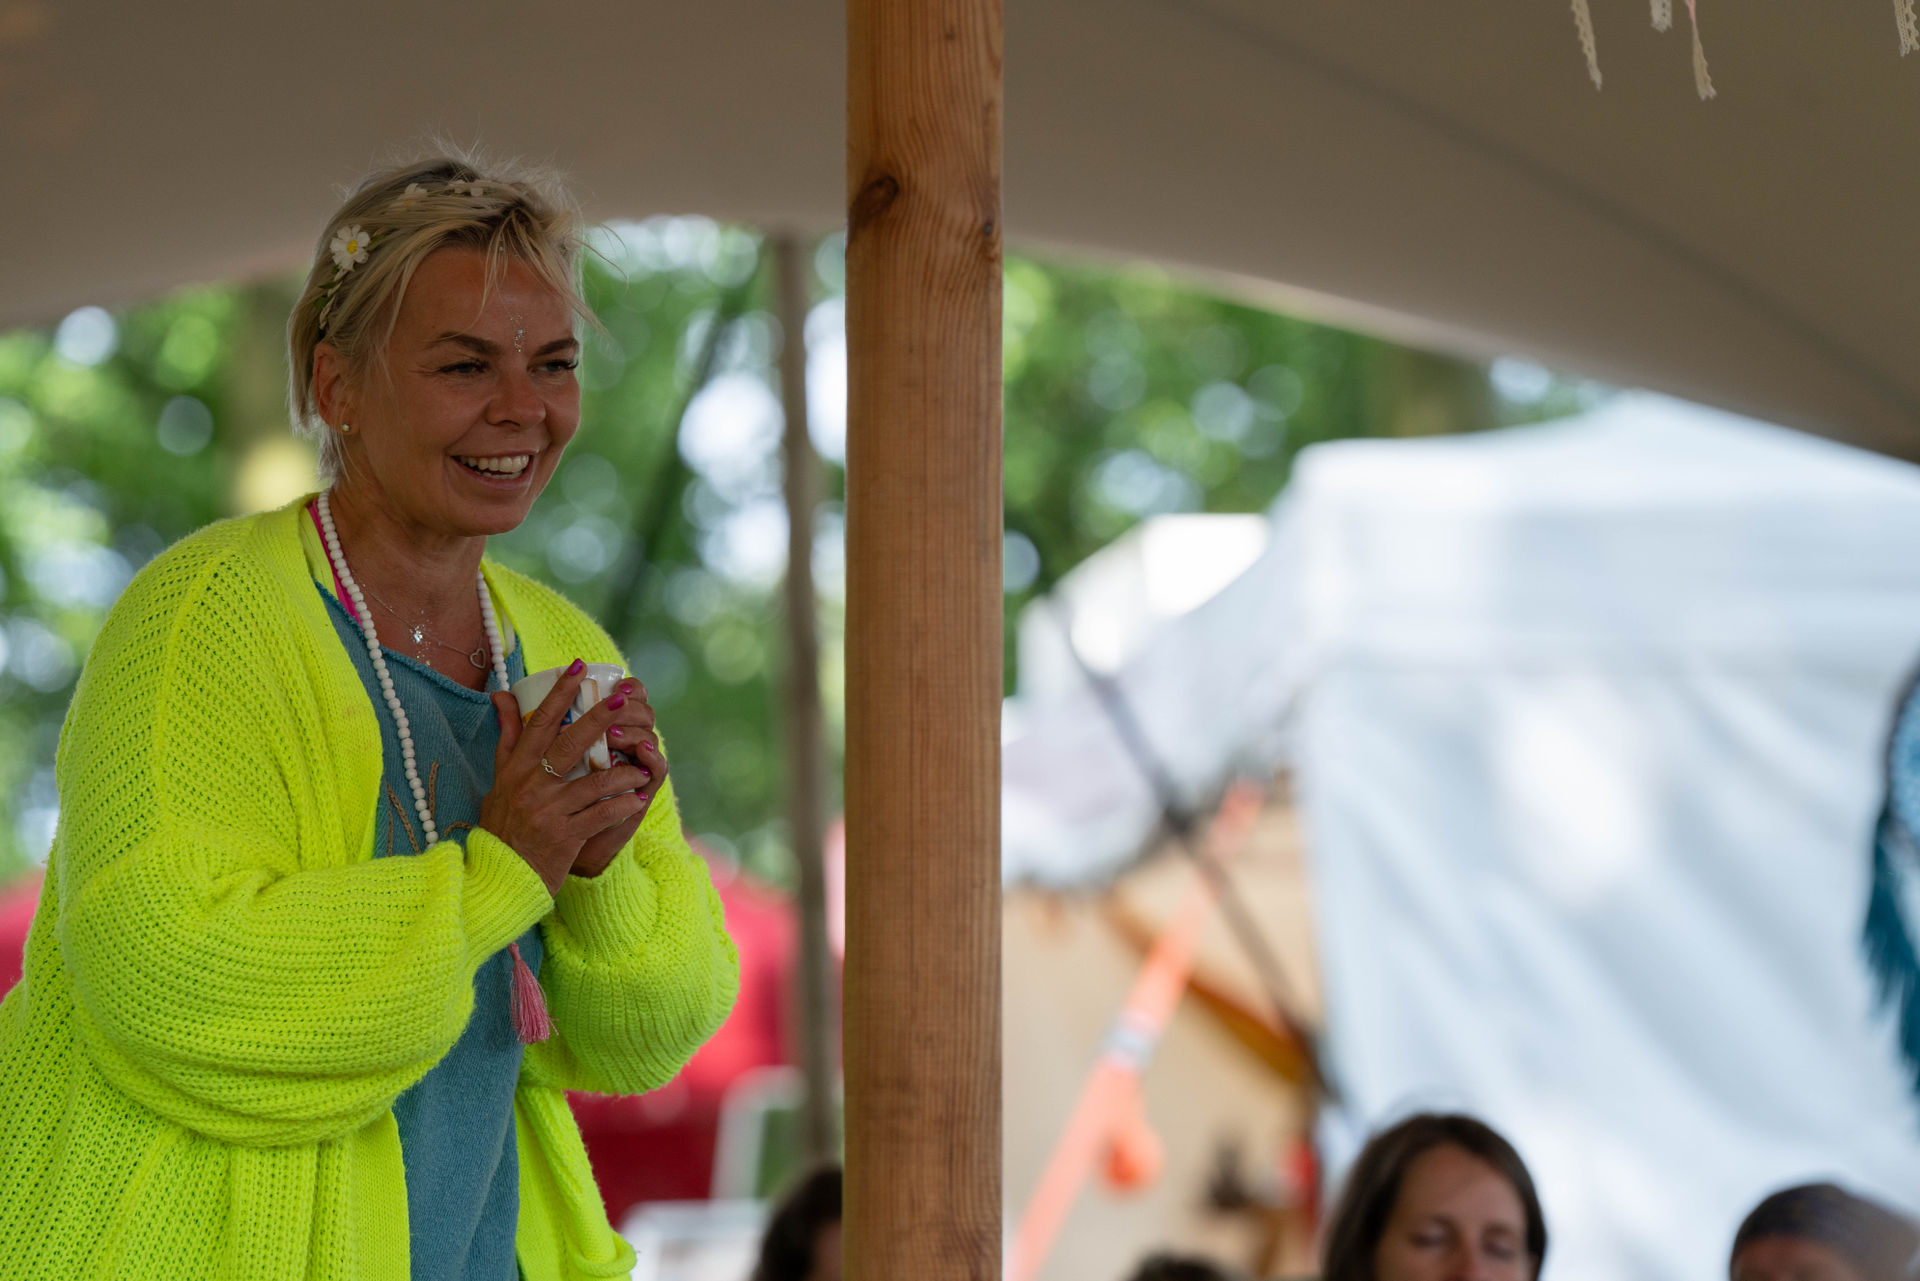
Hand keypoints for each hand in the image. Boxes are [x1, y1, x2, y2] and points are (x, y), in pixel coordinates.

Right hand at [480, 659, 651, 894]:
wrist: (499, 878)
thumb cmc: (503, 825)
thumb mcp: (499, 780)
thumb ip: (507, 739)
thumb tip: (501, 694)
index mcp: (516, 769)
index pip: (538, 722)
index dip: (560, 693)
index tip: (579, 667)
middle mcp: (530, 786)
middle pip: (568, 743)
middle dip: (598, 719)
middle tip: (622, 700)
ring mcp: (547, 812)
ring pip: (593, 782)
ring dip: (624, 772)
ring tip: (643, 766)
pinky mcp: (564, 837)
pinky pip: (600, 815)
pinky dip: (622, 806)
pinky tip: (638, 799)